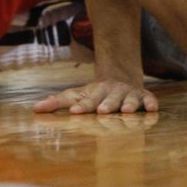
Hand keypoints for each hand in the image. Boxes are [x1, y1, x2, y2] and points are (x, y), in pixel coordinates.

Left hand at [33, 80, 158, 114]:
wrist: (119, 75)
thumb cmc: (94, 93)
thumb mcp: (76, 95)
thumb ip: (57, 103)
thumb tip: (34, 109)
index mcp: (94, 93)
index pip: (87, 100)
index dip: (82, 105)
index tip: (76, 111)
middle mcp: (111, 92)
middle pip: (108, 99)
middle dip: (106, 105)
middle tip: (102, 111)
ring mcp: (128, 94)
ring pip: (129, 99)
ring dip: (129, 104)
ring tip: (128, 111)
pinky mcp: (143, 96)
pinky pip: (149, 99)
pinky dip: (151, 103)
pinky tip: (153, 109)